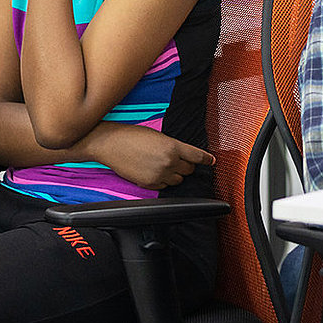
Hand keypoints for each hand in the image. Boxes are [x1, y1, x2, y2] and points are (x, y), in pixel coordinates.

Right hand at [82, 124, 214, 189]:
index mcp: (172, 147)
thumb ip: (173, 147)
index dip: (207, 159)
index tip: (212, 161)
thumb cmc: (132, 136)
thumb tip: (184, 156)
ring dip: (175, 174)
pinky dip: (163, 181)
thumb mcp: (158, 136)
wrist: (110, 144)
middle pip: (189, 169)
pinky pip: (165, 186)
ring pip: (178, 180)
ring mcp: (159, 175)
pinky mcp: (149, 184)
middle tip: (178, 159)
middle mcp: (168, 162)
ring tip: (163, 164)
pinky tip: (154, 171)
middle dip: (187, 165)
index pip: (197, 156)